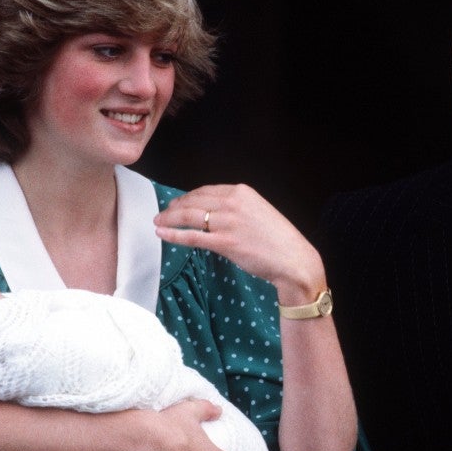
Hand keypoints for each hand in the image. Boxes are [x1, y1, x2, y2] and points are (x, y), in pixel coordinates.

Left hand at [154, 184, 324, 303]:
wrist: (293, 259)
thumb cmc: (278, 240)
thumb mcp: (258, 212)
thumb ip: (237, 208)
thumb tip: (214, 213)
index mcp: (242, 192)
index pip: (205, 190)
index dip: (187, 197)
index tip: (178, 203)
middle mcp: (233, 203)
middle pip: (193, 201)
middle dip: (174, 207)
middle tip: (163, 213)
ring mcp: (227, 222)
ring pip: (189, 216)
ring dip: (169, 219)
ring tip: (158, 222)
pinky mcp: (224, 242)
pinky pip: (192, 236)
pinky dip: (173, 234)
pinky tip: (162, 233)